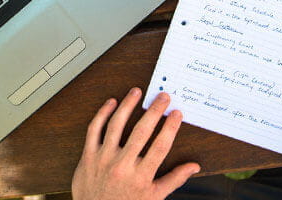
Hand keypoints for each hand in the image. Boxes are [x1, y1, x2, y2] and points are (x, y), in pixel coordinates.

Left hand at [72, 87, 200, 199]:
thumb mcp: (153, 198)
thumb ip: (174, 180)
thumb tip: (194, 166)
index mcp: (141, 177)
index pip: (160, 146)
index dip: (170, 127)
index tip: (176, 113)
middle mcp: (122, 166)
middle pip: (141, 132)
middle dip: (154, 111)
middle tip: (162, 97)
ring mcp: (103, 159)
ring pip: (116, 125)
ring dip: (128, 105)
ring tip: (136, 91)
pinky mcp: (88, 156)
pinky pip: (94, 130)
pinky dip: (102, 114)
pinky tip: (112, 103)